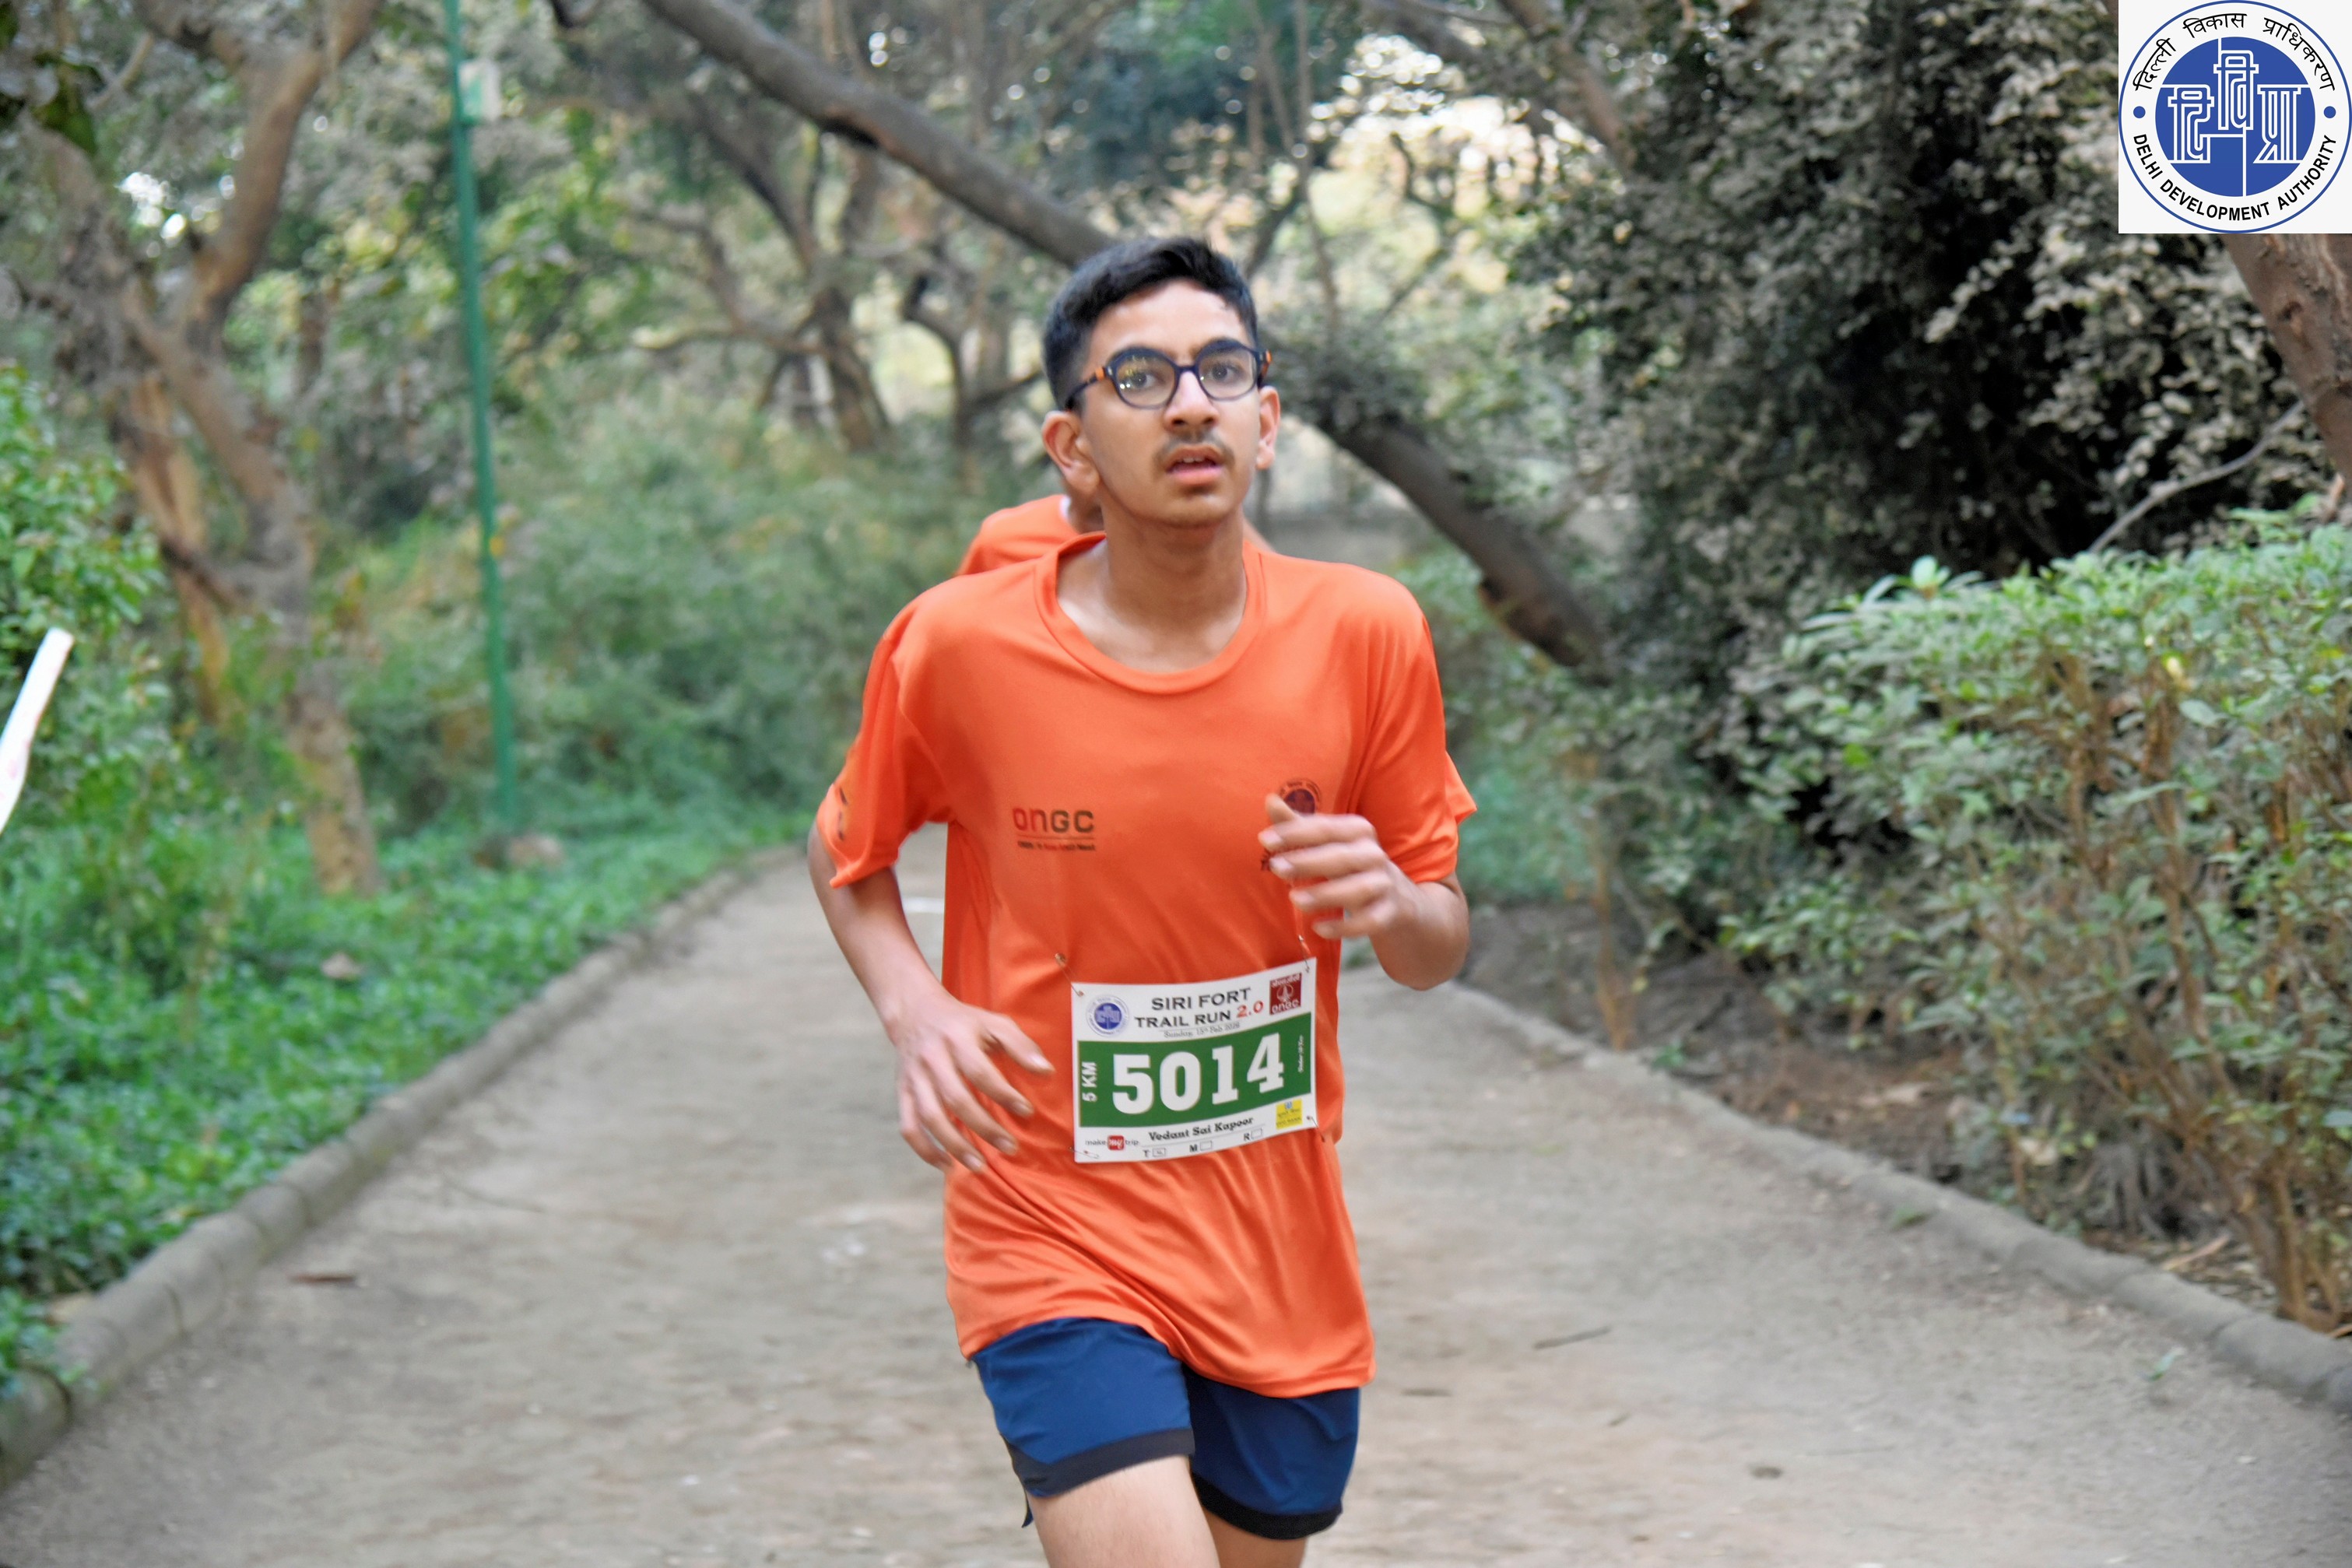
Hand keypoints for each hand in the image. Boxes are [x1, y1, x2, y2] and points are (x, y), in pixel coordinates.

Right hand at [882, 990, 1052, 1172]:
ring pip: (930, 1117)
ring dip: (955, 1145)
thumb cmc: (964, 1022)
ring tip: (979, 1165)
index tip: (1027, 1111)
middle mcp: (932, 1058)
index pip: (981, 1072)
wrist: (915, 1012)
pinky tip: (947, 1165)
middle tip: (1010, 1147)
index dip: (1004, 1094)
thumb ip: (1021, 1045)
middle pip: (956, 1099)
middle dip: (984, 1127)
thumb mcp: (994, 1023)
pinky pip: (909, 1126)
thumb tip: (1046, 1072)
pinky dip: (925, 1150)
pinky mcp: (902, 1092)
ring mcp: (914, 1078)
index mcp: (957, 1038)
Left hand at [1259, 794, 1415, 940]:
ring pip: (1356, 889)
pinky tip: (1319, 928)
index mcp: (1358, 831)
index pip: (1325, 828)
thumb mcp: (1328, 843)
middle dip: (1307, 861)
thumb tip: (1269, 800)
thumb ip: (1298, 825)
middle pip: (1340, 857)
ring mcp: (1383, 884)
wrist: (1398, 898)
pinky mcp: (1388, 913)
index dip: (1295, 832)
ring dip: (1325, 894)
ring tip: (1295, 899)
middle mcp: (1373, 854)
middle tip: (1276, 867)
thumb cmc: (1350, 864)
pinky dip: (1345, 926)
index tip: (1265, 839)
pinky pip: (1368, 921)